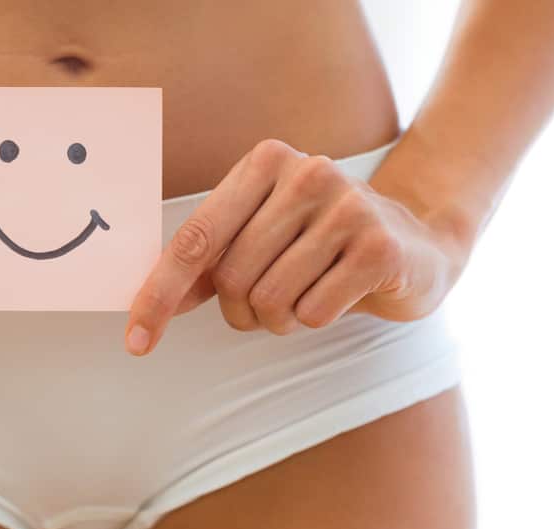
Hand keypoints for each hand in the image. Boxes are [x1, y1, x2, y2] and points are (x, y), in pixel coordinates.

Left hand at [124, 138, 465, 355]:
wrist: (418, 241)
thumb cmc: (321, 245)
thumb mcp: (260, 239)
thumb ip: (207, 265)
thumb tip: (145, 305)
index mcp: (264, 163)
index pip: (193, 240)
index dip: (159, 295)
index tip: (136, 341)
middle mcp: (306, 172)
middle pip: (231, 279)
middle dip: (242, 311)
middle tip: (271, 303)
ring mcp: (348, 206)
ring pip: (270, 300)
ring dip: (279, 319)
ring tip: (308, 295)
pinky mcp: (379, 247)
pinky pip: (313, 313)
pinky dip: (317, 319)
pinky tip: (342, 294)